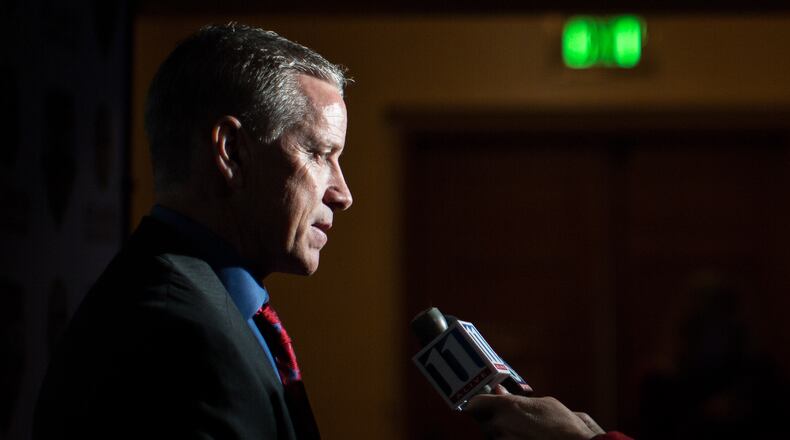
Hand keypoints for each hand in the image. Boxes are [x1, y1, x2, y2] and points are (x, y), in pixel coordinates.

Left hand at [465, 390, 602, 439]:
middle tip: (503, 422)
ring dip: (500, 435)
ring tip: (520, 433)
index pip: (475, 403)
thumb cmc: (562, 424)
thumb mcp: (542, 403)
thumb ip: (514, 399)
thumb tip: (498, 391)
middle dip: (490, 422)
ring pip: (492, 437)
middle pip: (481, 423)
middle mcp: (501, 425)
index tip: (477, 406)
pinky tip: (522, 439)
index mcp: (507, 406)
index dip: (475, 405)